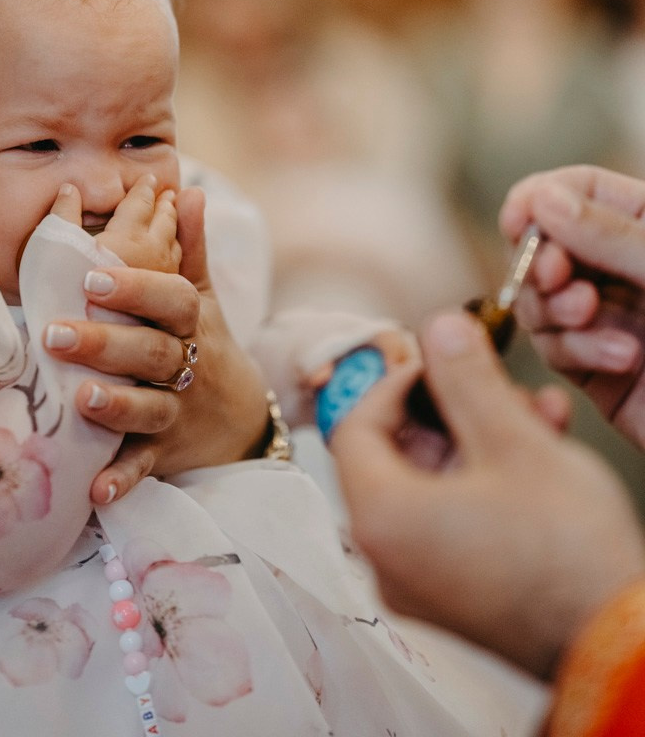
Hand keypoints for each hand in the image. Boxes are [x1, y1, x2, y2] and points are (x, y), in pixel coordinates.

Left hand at [45, 186, 268, 503]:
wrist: (242, 420)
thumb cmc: (208, 344)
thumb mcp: (203, 296)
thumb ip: (190, 247)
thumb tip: (188, 190)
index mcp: (192, 322)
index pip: (171, 299)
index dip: (135, 288)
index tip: (92, 275)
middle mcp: (187, 365)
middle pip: (152, 352)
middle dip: (106, 343)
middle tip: (54, 333)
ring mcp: (178, 411)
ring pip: (150, 408)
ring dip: (118, 405)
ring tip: (82, 399)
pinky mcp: (166, 452)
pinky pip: (144, 466)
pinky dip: (122, 480)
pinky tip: (95, 492)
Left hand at [330, 310, 644, 678]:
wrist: (620, 645)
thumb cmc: (567, 552)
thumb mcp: (514, 442)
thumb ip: (467, 378)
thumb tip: (438, 327)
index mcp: (382, 518)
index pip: (354, 426)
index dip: (396, 383)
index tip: (440, 362)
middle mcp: (386, 558)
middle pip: (396, 455)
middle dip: (451, 408)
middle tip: (496, 384)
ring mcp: (420, 583)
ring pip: (433, 485)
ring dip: (479, 439)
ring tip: (537, 413)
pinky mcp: (456, 596)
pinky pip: (452, 521)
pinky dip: (485, 482)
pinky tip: (540, 452)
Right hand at [500, 165, 644, 445]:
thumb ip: (611, 236)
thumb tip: (543, 199)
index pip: (579, 190)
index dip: (540, 198)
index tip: (518, 219)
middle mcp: (625, 268)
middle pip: (546, 244)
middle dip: (542, 259)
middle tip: (555, 277)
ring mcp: (610, 317)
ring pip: (542, 298)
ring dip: (557, 307)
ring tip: (589, 317)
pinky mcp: (600, 369)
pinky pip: (558, 349)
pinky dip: (578, 350)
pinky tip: (621, 358)